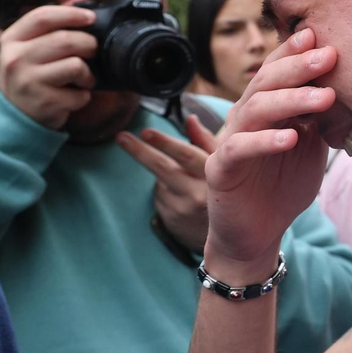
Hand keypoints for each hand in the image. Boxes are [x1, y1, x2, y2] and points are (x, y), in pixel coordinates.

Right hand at [0, 5, 98, 128]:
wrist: (12, 117)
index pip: (43, 16)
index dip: (71, 14)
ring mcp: (28, 82)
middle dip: (88, 44)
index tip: (90, 18)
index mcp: (12, 39)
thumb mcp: (30, 48)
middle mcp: (15, 59)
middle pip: (65, 40)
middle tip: (92, 51)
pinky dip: (83, 96)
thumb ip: (53, 25)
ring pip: (75, 66)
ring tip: (83, 78)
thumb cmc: (29, 76)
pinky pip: (78, 94)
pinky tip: (73, 96)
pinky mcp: (43, 103)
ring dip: (88, 73)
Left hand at [117, 115, 219, 253]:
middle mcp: (199, 194)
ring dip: (164, 173)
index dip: (164, 143)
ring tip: (184, 180)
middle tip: (121, 137)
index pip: (186, 156)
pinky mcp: (172, 219)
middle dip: (139, 151)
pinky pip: (159, 195)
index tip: (145, 132)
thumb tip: (190, 119)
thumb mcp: (226, 164)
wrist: (230, 233)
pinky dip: (164, 189)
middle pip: (163, 168)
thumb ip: (206, 141)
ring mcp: (184, 209)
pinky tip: (180, 195)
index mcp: (215, 177)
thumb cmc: (228, 189)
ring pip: (160, 181)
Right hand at [204, 28, 337, 276]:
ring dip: (291, 100)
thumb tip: (349, 87)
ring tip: (324, 98)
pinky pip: (239, 149)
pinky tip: (291, 137)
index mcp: (265, 108)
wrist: (258, 233)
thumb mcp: (311, 147)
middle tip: (330, 56)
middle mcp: (244, 117)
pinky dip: (265, 141)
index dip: (294, 51)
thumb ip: (320, 118)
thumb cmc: (284, 185)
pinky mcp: (219, 169)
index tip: (321, 35)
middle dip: (298, 66)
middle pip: (266, 81)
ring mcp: (229, 141)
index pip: (276, 70)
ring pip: (255, 109)